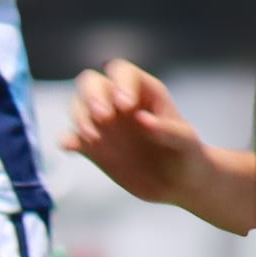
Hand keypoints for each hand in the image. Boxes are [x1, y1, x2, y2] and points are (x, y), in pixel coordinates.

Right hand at [67, 60, 219, 213]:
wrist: (180, 184)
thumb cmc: (188, 155)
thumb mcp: (187, 142)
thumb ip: (168, 130)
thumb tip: (141, 119)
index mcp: (144, 91)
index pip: (122, 72)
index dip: (120, 83)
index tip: (126, 106)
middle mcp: (119, 102)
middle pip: (92, 83)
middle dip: (92, 96)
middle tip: (103, 116)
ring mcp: (104, 124)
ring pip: (78, 106)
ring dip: (80, 117)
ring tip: (93, 138)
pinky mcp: (93, 147)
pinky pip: (72, 137)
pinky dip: (67, 140)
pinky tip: (70, 148)